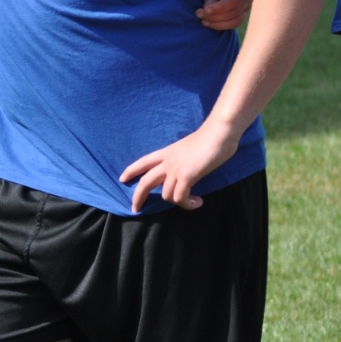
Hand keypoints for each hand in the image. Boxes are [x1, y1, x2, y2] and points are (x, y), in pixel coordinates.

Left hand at [119, 123, 238, 212]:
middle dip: (138, 196)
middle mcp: (167, 162)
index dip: (131, 170)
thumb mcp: (188, 149)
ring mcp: (175, 169)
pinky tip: (198, 202)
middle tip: (135, 208)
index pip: (143, 162)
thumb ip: (183, 160)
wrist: (218, 132)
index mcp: (167, 152)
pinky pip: (180, 197)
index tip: (122, 179)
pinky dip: (188, 204)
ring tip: (193, 202)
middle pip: (146, 182)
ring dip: (179, 203)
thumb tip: (187, 171)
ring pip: (165, 195)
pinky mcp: (187, 176)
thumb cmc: (209, 138)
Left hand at [196, 0, 253, 30]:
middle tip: (198, 14)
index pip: (234, 0)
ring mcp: (247, 6)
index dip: (220, 7)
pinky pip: (233, 23)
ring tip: (202, 20)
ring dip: (217, 23)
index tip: (205, 9)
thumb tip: (207, 12)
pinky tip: (207, 23)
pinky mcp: (242, 13)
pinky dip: (220, 26)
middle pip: (234, 12)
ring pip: (235, 21)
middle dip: (215, 16)